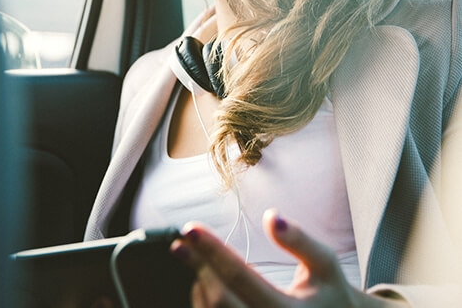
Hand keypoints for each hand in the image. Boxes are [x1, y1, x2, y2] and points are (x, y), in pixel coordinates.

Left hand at [171, 209, 408, 307]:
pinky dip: (203, 300)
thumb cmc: (330, 296)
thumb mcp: (325, 265)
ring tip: (201, 261)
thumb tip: (271, 216)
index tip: (189, 228)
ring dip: (199, 282)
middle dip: (199, 265)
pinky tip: (208, 283)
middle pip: (219, 298)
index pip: (241, 276)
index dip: (212, 250)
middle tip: (185, 241)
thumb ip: (300, 241)